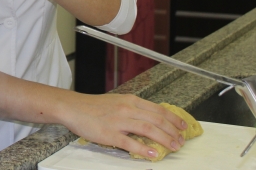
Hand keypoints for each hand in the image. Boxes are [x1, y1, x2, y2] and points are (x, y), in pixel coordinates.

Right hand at [61, 93, 186, 159]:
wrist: (72, 107)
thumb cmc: (93, 106)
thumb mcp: (117, 101)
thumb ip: (133, 108)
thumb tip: (151, 119)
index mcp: (130, 100)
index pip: (158, 109)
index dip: (173, 118)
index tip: (183, 126)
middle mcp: (126, 109)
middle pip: (156, 120)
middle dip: (172, 131)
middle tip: (181, 141)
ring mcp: (118, 121)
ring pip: (147, 129)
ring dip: (163, 139)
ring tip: (173, 147)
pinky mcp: (109, 134)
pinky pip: (129, 142)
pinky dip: (143, 148)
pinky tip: (153, 154)